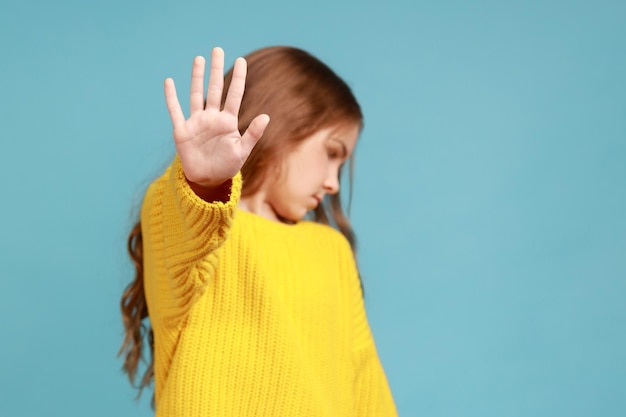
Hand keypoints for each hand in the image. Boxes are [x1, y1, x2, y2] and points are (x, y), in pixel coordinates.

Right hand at [164, 47, 269, 187]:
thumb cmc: (227, 166)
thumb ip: (253, 134)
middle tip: (218, 50)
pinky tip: (169, 82)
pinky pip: (175, 111)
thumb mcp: (242, 151)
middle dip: (216, 69)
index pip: (234, 95)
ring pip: (196, 95)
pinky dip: (171, 97)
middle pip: (214, 89)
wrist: (207, 180)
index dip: (238, 78)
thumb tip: (266, 116)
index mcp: (228, 122)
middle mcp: (212, 118)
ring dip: (196, 77)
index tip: (241, 61)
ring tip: (199, 59)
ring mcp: (197, 122)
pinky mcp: (182, 131)